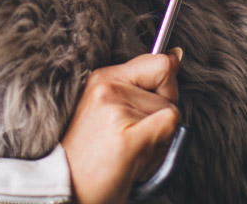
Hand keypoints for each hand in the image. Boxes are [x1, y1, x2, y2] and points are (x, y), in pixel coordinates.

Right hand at [61, 50, 182, 203]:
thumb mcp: (109, 108)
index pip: (159, 63)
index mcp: (103, 78)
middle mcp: (108, 88)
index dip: (167, 88)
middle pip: (170, 92)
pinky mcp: (127, 136)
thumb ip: (144, 82)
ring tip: (130, 153)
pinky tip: (137, 161)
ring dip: (160, 141)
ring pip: (172, 113)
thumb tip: (176, 55)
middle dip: (163, 119)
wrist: (69, 191)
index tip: (150, 108)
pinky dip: (162, 148)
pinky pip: (170, 126)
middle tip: (133, 139)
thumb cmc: (94, 157)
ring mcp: (116, 110)